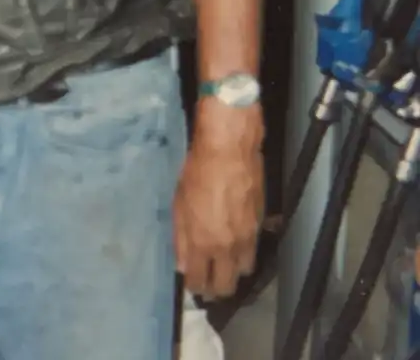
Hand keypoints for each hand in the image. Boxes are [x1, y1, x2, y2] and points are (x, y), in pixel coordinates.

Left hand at [173, 101, 264, 299]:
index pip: (198, 280)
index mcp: (202, 241)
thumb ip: (180, 237)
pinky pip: (253, 250)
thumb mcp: (178, 203)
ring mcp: (246, 238)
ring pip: (243, 272)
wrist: (229, 149)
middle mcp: (227, 246)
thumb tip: (181, 264)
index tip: (190, 283)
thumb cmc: (197, 171)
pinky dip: (243, 253)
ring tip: (221, 263)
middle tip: (207, 280)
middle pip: (225, 286)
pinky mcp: (260, 225)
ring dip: (231, 271)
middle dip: (215, 288)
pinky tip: (234, 243)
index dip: (193, 286)